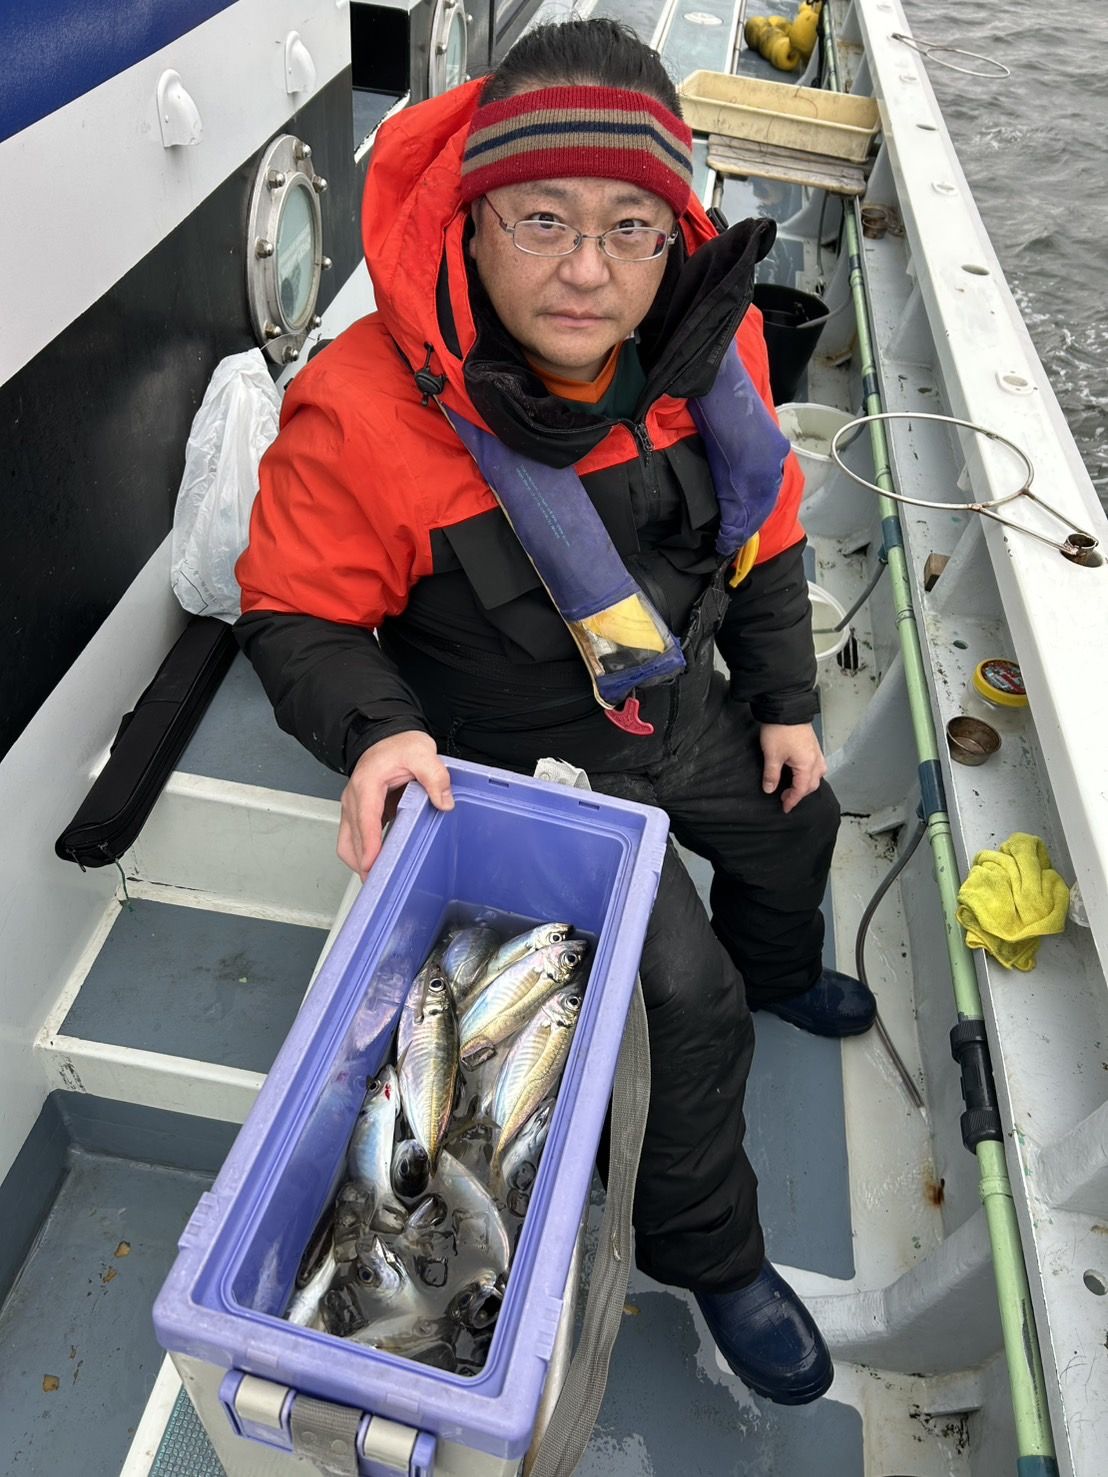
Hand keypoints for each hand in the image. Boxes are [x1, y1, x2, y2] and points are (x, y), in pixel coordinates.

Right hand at [338, 731, 452, 880]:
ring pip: (348, 844)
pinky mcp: (359, 814)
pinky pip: (355, 840)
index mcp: (367, 785)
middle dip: (363, 865)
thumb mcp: (422, 752)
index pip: (365, 820)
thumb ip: (435, 776)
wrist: (384, 736)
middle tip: (382, 886)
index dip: (368, 846)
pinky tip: (380, 865)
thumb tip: (444, 801)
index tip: (372, 866)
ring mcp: (353, 808)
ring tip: (380, 882)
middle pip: (351, 841)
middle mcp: (354, 799)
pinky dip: (363, 855)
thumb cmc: (398, 745)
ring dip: (361, 863)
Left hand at [759, 722, 826, 814]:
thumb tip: (770, 789)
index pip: (801, 789)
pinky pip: (818, 764)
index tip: (785, 807)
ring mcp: (816, 751)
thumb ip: (772, 775)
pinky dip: (811, 773)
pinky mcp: (813, 744)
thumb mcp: (772, 755)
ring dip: (807, 784)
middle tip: (786, 798)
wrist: (785, 706)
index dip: (792, 800)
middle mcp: (815, 759)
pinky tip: (802, 772)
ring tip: (795, 787)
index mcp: (807, 764)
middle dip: (800, 794)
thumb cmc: (779, 729)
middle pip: (812, 784)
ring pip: (818, 774)